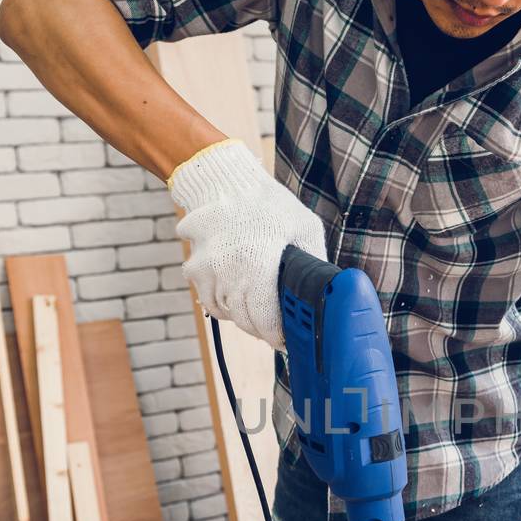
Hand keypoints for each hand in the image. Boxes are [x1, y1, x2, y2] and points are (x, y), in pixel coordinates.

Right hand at [168, 140, 326, 349]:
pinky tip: (236, 294)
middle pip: (244, 320)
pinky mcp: (193, 268)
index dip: (277, 335)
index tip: (286, 339)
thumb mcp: (304, 227)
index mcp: (259, 264)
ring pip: (225, 313)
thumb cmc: (268, 203)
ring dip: (241, 316)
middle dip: (262, 329)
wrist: (223, 180)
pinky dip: (222, 303)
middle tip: (275, 328)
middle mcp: (228, 271)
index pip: (265, 319)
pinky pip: (207, 300)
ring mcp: (207, 271)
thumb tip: (327, 291)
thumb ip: (315, 261)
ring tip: (256, 309)